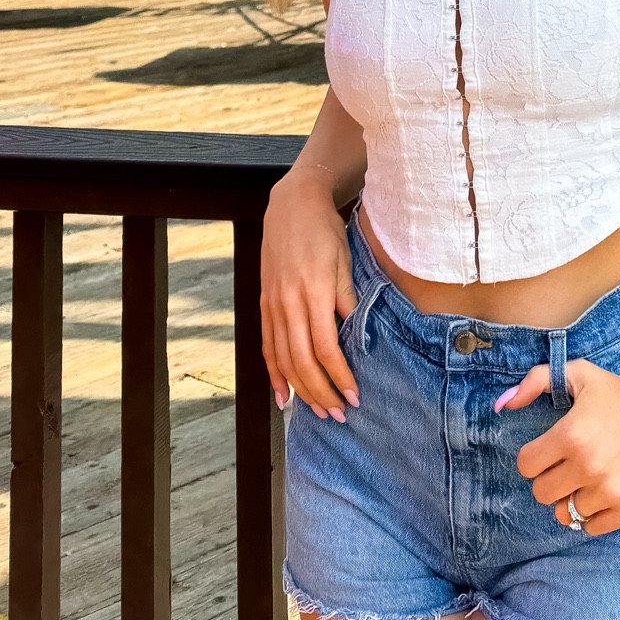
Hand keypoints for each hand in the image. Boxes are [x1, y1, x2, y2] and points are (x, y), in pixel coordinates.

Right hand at [259, 169, 359, 420]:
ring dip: (301, 390)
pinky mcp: (264, 303)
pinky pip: (268, 346)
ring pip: (284, 359)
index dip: (339, 377)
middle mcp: (289, 303)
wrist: (292, 204)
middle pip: (302, 362)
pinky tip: (284, 397)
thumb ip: (347, 298)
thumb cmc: (325, 230)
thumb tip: (356, 335)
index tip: (354, 396)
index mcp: (314, 293)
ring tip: (319, 412)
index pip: (326, 349)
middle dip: (321, 393)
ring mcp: (273, 304)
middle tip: (339, 414)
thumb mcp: (345, 259)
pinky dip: (274, 374)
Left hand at [501, 359, 619, 535]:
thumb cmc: (618, 392)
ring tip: (588, 478)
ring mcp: (608, 491)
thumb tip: (502, 405)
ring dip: (572, 496)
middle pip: (542, 493)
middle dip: (549, 479)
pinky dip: (592, 514)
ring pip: (566, 513)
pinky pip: (591, 527)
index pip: (526, 466)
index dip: (534, 458)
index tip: (548, 451)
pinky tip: (602, 492)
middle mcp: (587, 467)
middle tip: (567, 466)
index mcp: (569, 435)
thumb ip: (535, 381)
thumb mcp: (577, 374)